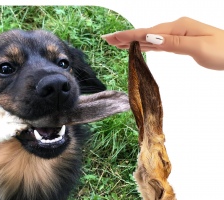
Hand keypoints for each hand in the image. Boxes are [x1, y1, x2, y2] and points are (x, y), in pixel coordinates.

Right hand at [102, 17, 223, 69]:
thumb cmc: (222, 50)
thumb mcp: (197, 47)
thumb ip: (173, 43)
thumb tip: (150, 39)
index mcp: (178, 28)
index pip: (148, 33)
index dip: (129, 36)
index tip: (112, 38)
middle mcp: (175, 29)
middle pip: (146, 33)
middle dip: (126, 36)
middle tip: (108, 39)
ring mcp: (177, 35)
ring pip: (150, 38)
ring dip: (134, 40)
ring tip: (118, 43)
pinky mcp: (180, 42)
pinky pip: (158, 43)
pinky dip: (146, 45)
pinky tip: (140, 47)